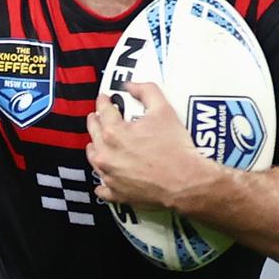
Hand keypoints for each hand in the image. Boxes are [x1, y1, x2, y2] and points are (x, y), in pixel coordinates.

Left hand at [86, 81, 203, 210]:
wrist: (186, 181)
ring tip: (99, 142)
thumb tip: (132, 85)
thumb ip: (146, 91)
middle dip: (95, 121)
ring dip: (96, 147)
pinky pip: (102, 188)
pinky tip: (105, 179)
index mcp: (114, 132)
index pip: (103, 110)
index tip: (104, 98)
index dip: (103, 101)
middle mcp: (106, 154)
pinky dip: (103, 182)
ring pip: (94, 159)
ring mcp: (110, 175)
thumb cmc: (175, 148)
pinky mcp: (117, 193)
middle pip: (93, 133)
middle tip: (98, 116)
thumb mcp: (163, 110)